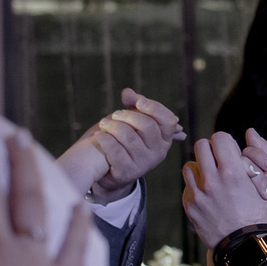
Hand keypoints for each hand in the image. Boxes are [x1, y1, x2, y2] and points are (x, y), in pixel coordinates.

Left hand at [58, 88, 186, 203]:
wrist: (108, 171)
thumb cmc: (123, 141)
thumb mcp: (132, 123)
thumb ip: (133, 106)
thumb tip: (127, 92)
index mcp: (164, 139)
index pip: (168, 120)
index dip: (154, 108)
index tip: (138, 101)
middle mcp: (158, 152)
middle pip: (147, 125)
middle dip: (128, 115)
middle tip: (115, 114)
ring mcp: (144, 164)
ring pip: (128, 136)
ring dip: (112, 126)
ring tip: (103, 124)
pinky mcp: (127, 173)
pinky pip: (115, 150)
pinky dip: (104, 139)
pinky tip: (99, 136)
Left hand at [182, 132, 266, 242]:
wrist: (242, 247)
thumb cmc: (258, 220)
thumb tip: (259, 146)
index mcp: (234, 173)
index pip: (220, 138)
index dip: (226, 143)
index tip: (230, 152)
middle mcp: (213, 180)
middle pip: (201, 145)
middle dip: (210, 150)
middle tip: (218, 161)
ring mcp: (198, 193)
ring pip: (189, 164)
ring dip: (200, 168)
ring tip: (210, 178)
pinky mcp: (189, 205)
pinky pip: (186, 185)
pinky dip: (194, 186)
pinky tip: (206, 194)